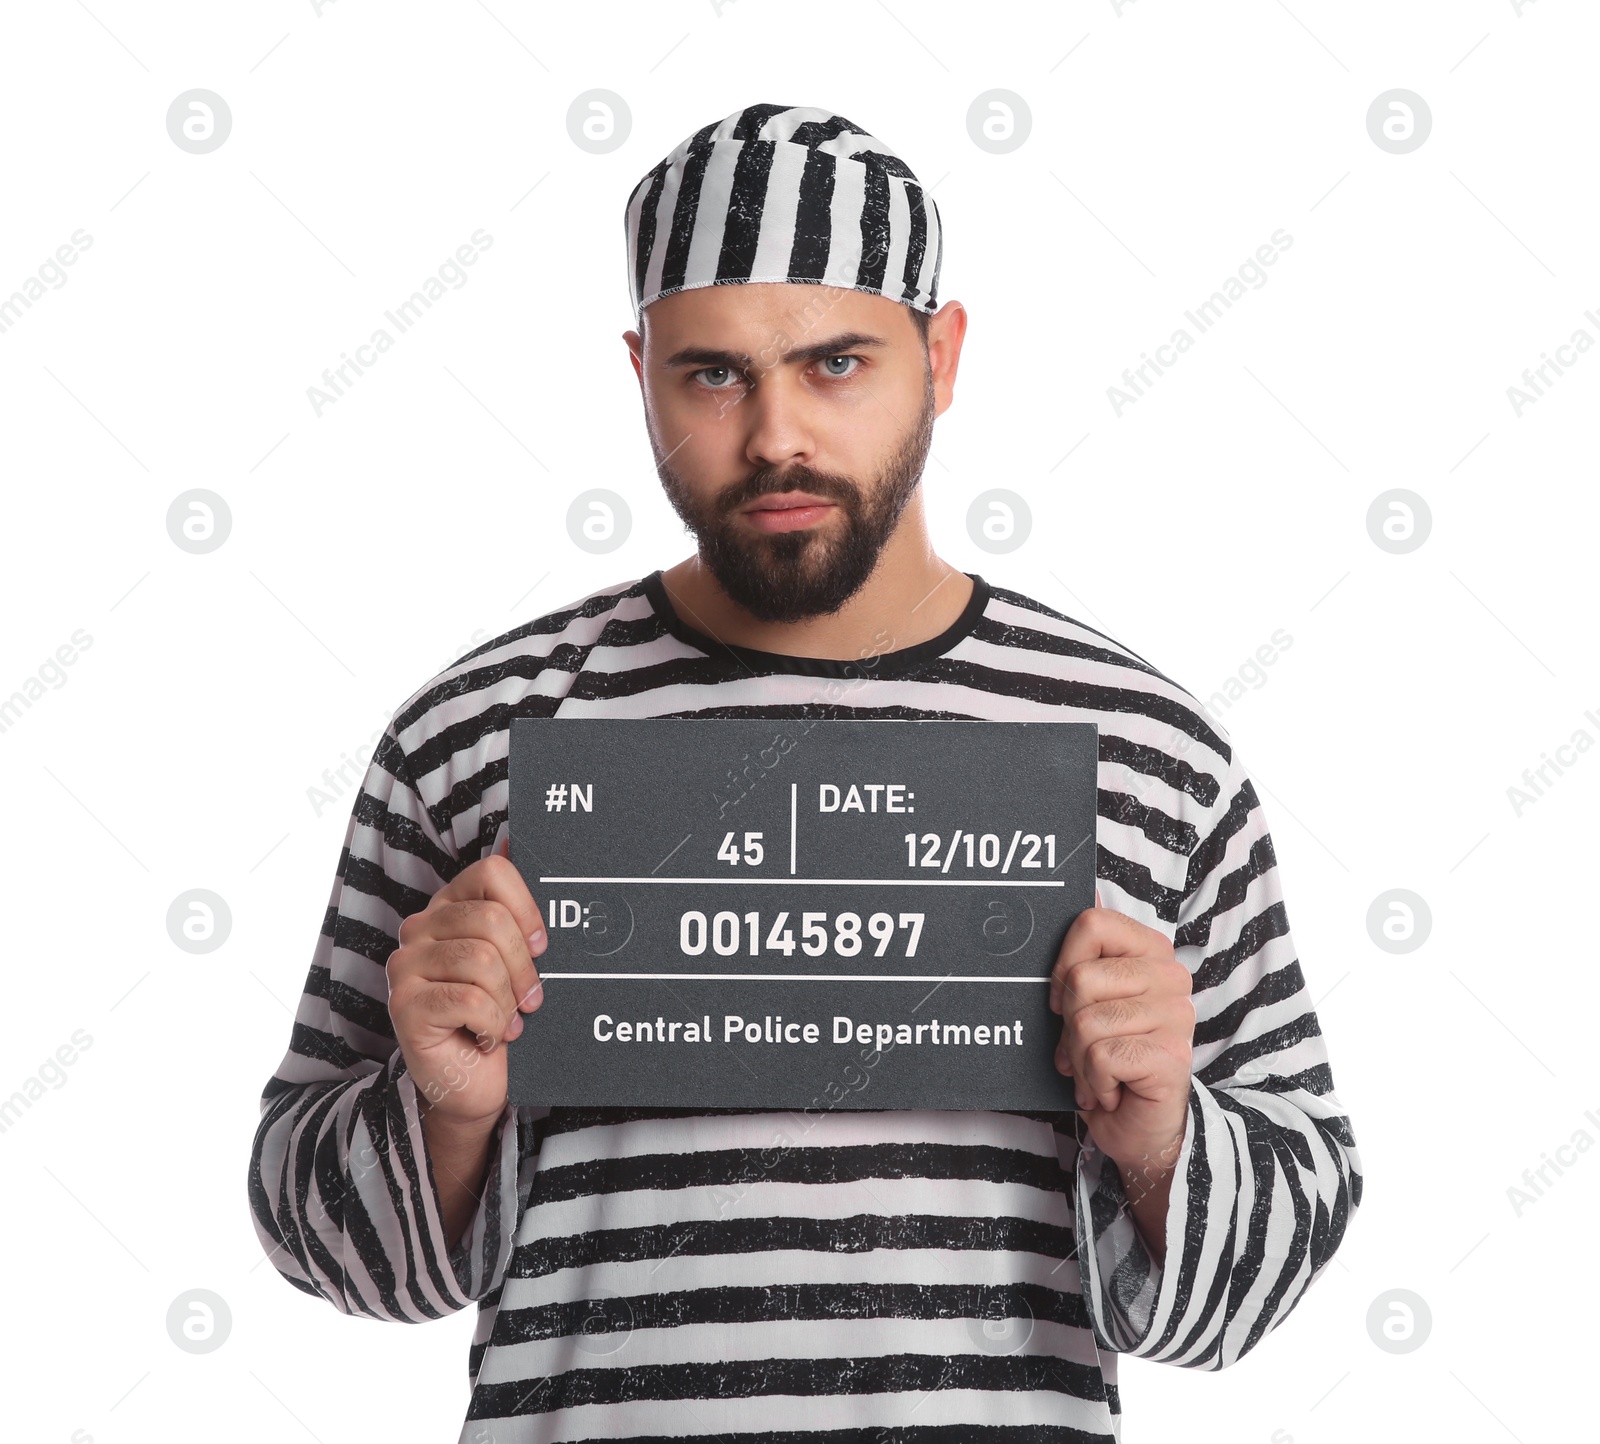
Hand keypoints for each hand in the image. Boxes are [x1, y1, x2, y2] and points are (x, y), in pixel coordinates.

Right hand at [386, 831, 545, 1126]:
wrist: (477, 1083)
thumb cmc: (501, 1015)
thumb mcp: (518, 959)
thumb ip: (515, 906)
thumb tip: (517, 838)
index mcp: (450, 906)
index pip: (491, 873)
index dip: (528, 908)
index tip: (543, 945)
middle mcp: (420, 928)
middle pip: (491, 919)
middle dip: (524, 965)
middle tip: (532, 998)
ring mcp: (406, 965)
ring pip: (482, 960)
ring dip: (509, 999)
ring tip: (509, 1020)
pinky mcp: (404, 1005)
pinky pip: (469, 999)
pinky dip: (494, 1023)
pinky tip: (488, 1035)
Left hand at [1049, 889, 1194, 1180]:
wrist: (1139, 1126)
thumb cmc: (1109, 1059)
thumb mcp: (1087, 1003)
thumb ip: (1083, 957)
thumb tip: (1084, 891)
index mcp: (1151, 953)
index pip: (1092, 924)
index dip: (1062, 965)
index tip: (1063, 1000)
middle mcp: (1171, 977)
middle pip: (1081, 979)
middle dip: (1068, 1025)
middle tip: (1085, 1049)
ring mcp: (1176, 1015)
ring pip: (1086, 1023)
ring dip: (1080, 1061)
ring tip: (1100, 1073)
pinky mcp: (1172, 1054)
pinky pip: (1102, 1056)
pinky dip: (1094, 1082)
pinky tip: (1113, 1090)